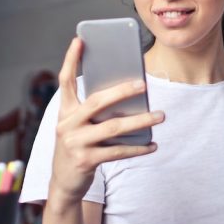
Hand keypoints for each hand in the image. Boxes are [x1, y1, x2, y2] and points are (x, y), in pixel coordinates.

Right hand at [48, 37, 162, 204]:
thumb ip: (94, 112)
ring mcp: (75, 143)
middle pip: (97, 102)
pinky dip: (138, 148)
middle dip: (122, 91)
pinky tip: (152, 144)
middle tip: (143, 84)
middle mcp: (67, 124)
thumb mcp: (78, 126)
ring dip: (140, 121)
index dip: (70, 59)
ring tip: (160, 115)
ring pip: (113, 127)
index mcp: (64, 111)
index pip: (65, 80)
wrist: (63, 183)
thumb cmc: (77, 147)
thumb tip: (129, 97)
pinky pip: (118, 152)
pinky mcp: (86, 160)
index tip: (79, 40)